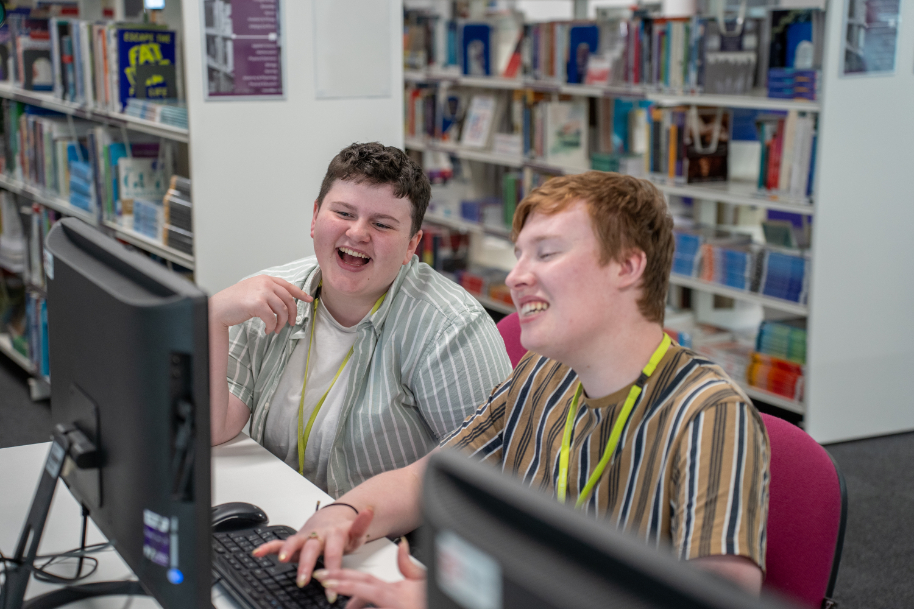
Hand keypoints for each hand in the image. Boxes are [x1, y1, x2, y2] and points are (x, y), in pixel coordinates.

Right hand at [210, 275, 311, 333]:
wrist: (219, 308)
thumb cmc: (235, 301)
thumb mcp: (254, 290)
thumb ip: (268, 292)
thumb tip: (285, 303)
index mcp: (265, 279)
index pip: (288, 285)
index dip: (300, 294)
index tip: (308, 300)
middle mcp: (265, 283)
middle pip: (288, 300)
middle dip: (292, 314)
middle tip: (291, 324)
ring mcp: (261, 292)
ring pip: (282, 310)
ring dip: (281, 323)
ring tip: (276, 329)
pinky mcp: (257, 304)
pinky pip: (272, 318)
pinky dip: (272, 326)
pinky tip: (268, 330)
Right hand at [253, 505, 373, 587]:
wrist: (331, 518)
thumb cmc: (343, 532)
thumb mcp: (356, 532)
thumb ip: (362, 526)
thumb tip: (369, 511)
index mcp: (334, 534)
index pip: (333, 555)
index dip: (332, 572)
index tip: (331, 592)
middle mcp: (318, 535)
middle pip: (311, 549)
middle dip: (306, 565)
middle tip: (304, 580)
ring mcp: (305, 537)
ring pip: (294, 543)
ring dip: (287, 551)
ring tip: (281, 561)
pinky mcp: (295, 540)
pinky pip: (279, 542)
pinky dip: (268, 546)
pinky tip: (257, 552)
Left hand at [314, 537, 425, 608]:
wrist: (445, 603)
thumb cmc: (430, 598)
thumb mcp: (422, 580)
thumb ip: (408, 564)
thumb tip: (401, 544)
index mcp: (394, 590)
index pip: (365, 579)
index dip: (344, 575)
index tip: (326, 575)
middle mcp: (390, 599)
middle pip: (360, 588)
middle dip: (338, 582)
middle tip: (321, 579)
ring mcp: (391, 608)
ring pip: (364, 605)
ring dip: (350, 602)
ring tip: (334, 598)